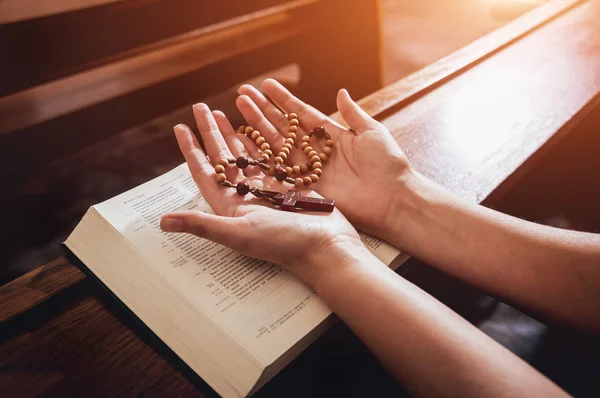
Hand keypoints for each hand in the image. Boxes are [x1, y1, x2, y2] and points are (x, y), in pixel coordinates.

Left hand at [160, 103, 362, 283]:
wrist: (326, 247)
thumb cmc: (284, 244)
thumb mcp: (239, 233)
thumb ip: (202, 224)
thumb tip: (162, 222)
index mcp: (230, 206)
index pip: (204, 172)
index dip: (190, 150)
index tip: (180, 128)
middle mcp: (247, 196)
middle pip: (223, 157)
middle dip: (210, 132)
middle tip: (200, 107)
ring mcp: (268, 189)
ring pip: (246, 154)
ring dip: (234, 133)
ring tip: (223, 112)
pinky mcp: (289, 184)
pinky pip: (270, 157)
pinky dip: (262, 140)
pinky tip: (255, 126)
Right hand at [236, 79, 414, 241]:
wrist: (393, 200)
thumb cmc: (388, 165)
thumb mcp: (372, 133)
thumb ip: (353, 114)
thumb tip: (341, 92)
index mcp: (331, 135)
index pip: (301, 113)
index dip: (282, 99)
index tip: (264, 85)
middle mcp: (315, 152)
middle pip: (283, 127)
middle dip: (262, 111)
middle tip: (241, 95)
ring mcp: (308, 170)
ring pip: (276, 146)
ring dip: (257, 129)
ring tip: (238, 111)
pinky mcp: (305, 188)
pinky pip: (280, 171)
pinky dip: (263, 159)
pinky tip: (245, 145)